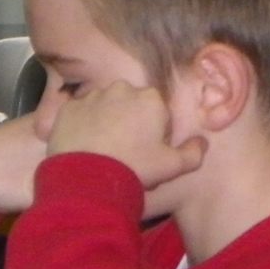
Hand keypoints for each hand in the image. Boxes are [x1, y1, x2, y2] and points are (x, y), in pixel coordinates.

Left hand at [45, 81, 205, 189]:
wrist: (87, 179)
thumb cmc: (135, 169)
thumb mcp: (172, 167)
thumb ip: (193, 153)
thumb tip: (202, 143)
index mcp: (150, 99)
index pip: (158, 110)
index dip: (156, 131)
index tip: (149, 150)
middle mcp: (121, 89)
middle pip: (131, 104)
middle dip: (131, 122)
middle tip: (126, 151)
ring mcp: (92, 96)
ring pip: (105, 106)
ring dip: (106, 121)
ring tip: (103, 151)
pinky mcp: (68, 108)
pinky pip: (80, 114)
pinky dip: (83, 126)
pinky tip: (84, 147)